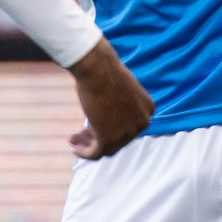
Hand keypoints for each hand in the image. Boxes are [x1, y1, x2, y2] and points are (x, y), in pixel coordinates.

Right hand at [65, 37, 152, 158]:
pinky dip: (85, 153)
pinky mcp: (110, 139)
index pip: (130, 127)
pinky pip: (97, 153)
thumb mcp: (117, 88)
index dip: (111, 128)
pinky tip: (75, 149)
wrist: (97, 68)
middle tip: (80, 133)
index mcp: (148, 109)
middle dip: (98, 137)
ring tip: (73, 140)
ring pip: (108, 148)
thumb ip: (118, 105)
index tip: (93, 125)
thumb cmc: (104, 71)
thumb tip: (106, 119)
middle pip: (119, 139)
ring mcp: (127, 132)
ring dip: (89, 145)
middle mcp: (142, 122)